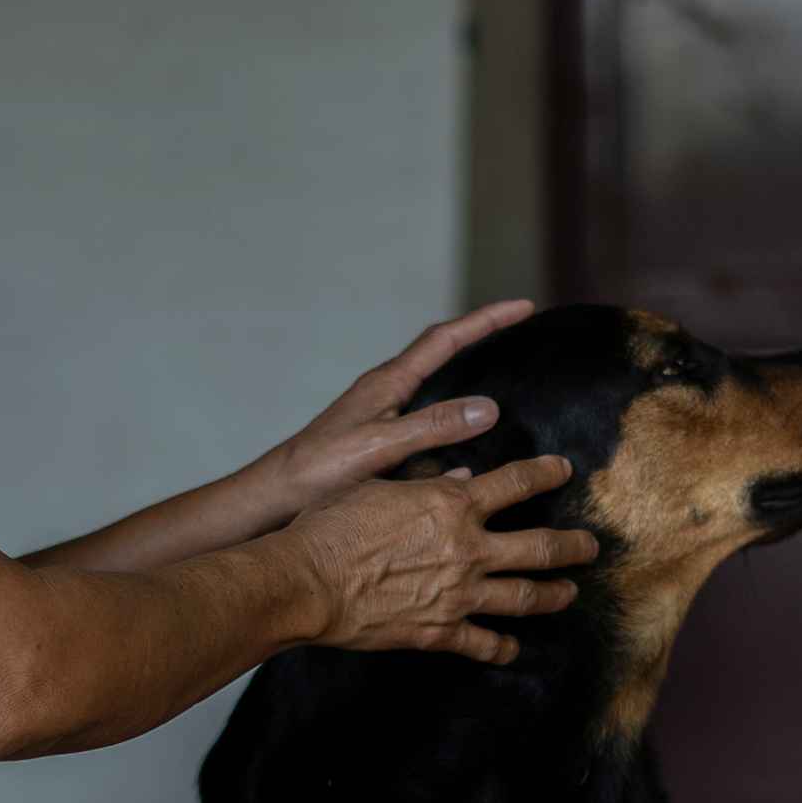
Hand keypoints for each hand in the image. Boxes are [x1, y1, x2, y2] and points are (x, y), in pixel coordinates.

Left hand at [247, 299, 538, 526]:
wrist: (277, 495)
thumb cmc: (319, 469)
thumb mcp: (381, 445)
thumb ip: (433, 425)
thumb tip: (489, 407)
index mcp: (388, 382)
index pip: (446, 339)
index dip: (486, 320)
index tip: (523, 307)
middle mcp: (387, 390)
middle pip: (442, 351)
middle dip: (482, 335)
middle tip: (520, 326)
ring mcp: (383, 412)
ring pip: (436, 384)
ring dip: (469, 373)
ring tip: (504, 371)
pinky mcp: (381, 437)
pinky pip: (429, 416)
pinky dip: (455, 415)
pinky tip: (470, 440)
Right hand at [284, 452, 598, 663]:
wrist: (308, 581)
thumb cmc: (332, 526)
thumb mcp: (378, 486)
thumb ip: (425, 481)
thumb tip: (460, 475)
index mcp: (452, 504)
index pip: (516, 483)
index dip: (545, 474)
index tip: (563, 471)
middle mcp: (468, 548)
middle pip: (540, 546)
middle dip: (573, 546)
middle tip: (592, 546)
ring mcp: (459, 594)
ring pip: (526, 596)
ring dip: (555, 594)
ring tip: (571, 593)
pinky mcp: (441, 631)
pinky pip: (484, 643)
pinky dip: (503, 648)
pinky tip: (514, 649)